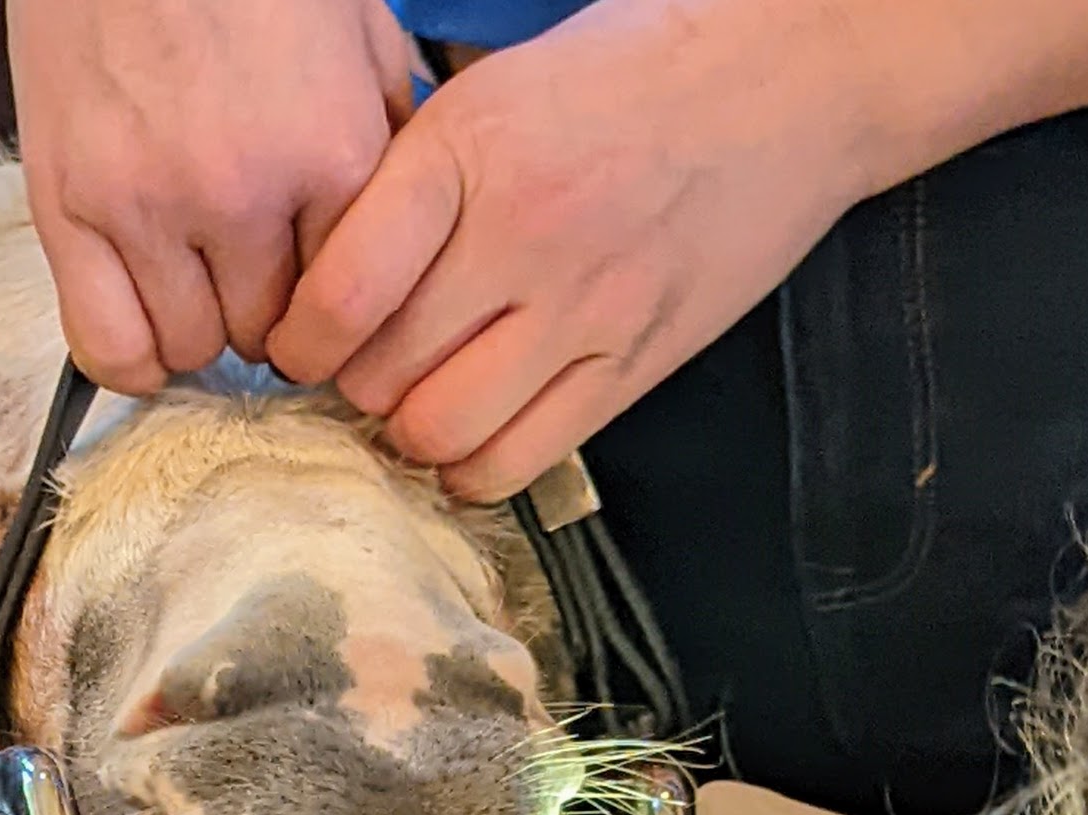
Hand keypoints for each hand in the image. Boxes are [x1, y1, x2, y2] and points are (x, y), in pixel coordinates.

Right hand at [8, 0, 415, 390]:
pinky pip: (107, 347)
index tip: (314, 289)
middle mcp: (243, 195)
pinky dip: (129, 357)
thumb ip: (387, 130)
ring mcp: (149, 206)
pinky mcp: (69, 207)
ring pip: (191, 347)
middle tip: (249, 273)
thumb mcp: (357, 28)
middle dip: (265, 316)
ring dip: (197, 328)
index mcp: (332, 153)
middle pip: (269, 337)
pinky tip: (144, 324)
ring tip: (194, 278)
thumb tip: (414, 226)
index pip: (350, 306)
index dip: (333, 305)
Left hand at [268, 0, 879, 498]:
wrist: (789, 82)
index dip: (300, 340)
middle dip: (353, 385)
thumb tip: (333, 272)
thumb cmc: (633, 74)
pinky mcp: (630, 368)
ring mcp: (583, 312)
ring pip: (440, 432)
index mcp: (472, 151)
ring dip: (410, 434)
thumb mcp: (500, 87)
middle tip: (364, 368)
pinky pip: (516, 461)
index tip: (298, 342)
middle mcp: (522, 237)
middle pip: (381, 374)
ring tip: (418, 401)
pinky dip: (472, 467)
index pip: (342, 291)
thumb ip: (417, 176)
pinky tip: (471, 437)